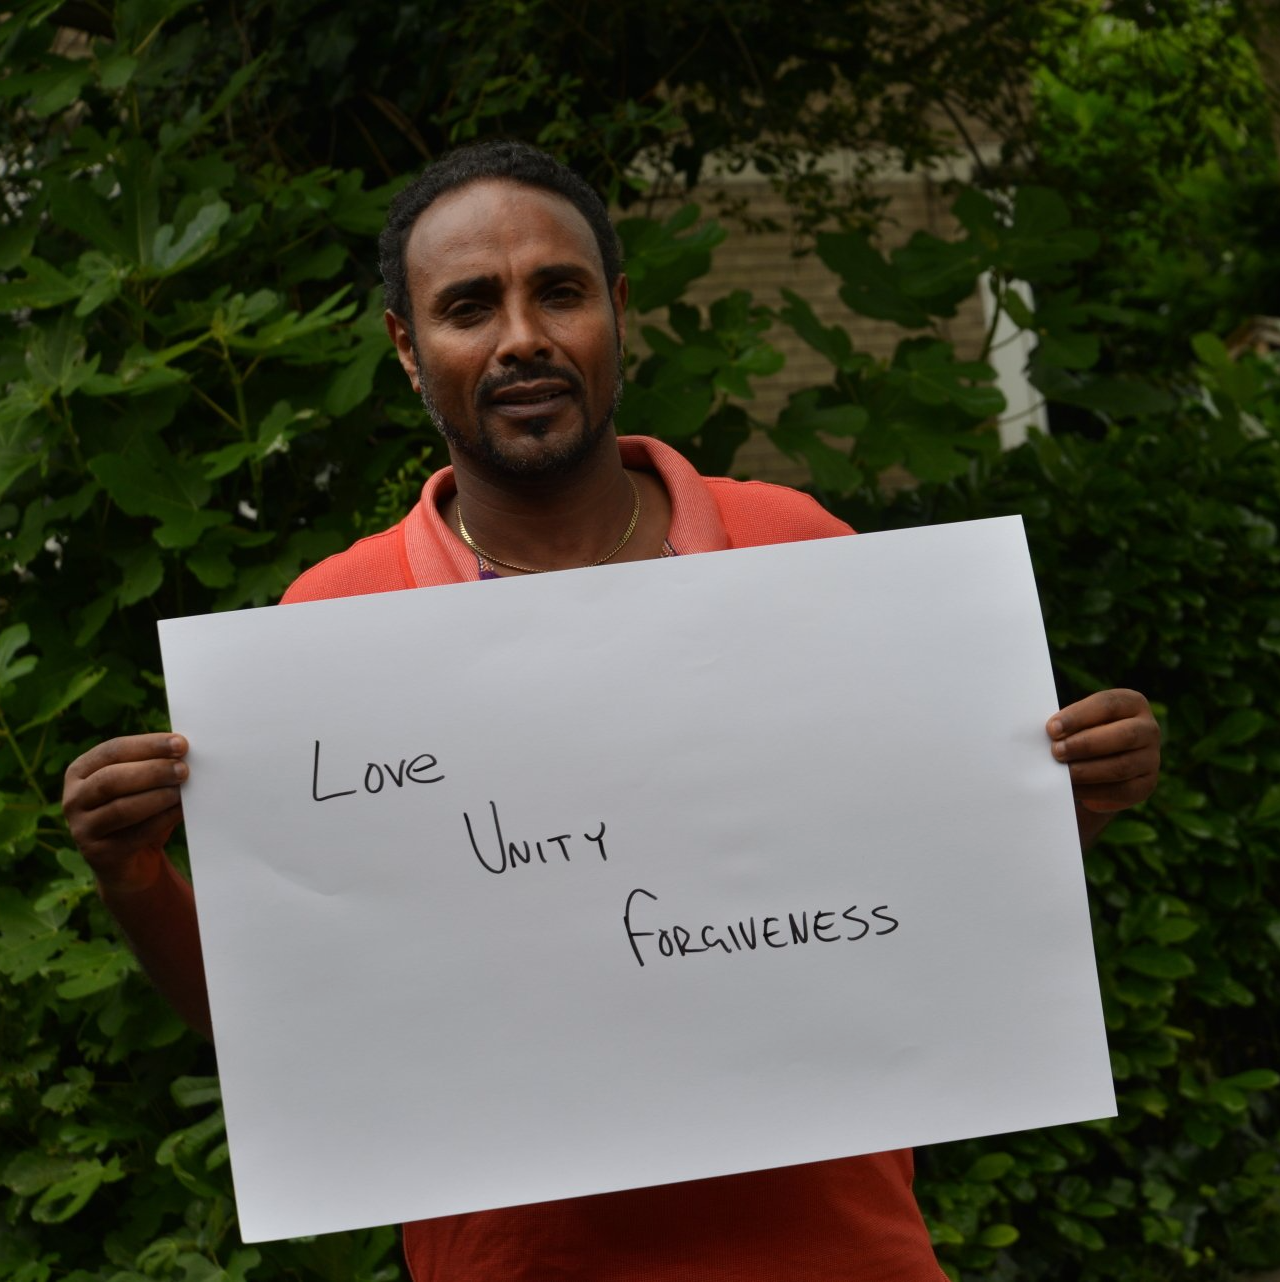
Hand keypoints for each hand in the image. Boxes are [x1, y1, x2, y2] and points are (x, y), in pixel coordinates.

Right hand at [62, 734, 188, 892]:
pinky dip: (161, 821)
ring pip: (120, 809)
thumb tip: (185, 753)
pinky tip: (180, 812)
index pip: (113, 750)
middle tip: (183, 770)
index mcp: (81, 771)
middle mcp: (74, 798)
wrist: (132, 862)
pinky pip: (133, 835)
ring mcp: (81, 828)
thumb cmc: (141, 813)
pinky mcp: (98, 854)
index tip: (180, 744)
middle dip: (152, 771)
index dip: (148, 745)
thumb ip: (156, 768)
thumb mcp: (143, 786)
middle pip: (111, 779)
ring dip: (156, 797)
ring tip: (182, 791)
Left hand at [1046, 689, 1159, 816]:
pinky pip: (1122, 791)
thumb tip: (1050, 735)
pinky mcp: (1146, 785)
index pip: (1107, 704)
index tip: (1052, 728)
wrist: (1098, 768)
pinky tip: (1073, 790)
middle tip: (1056, 752)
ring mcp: (1151, 758)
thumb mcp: (1079, 723)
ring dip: (1087, 771)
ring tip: (1062, 773)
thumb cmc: (1082, 735)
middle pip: (1123, 735)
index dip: (1078, 716)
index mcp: (1132, 704)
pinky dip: (1094, 792)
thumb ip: (1069, 726)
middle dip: (1085, 745)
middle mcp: (1148, 729)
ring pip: (1121, 766)